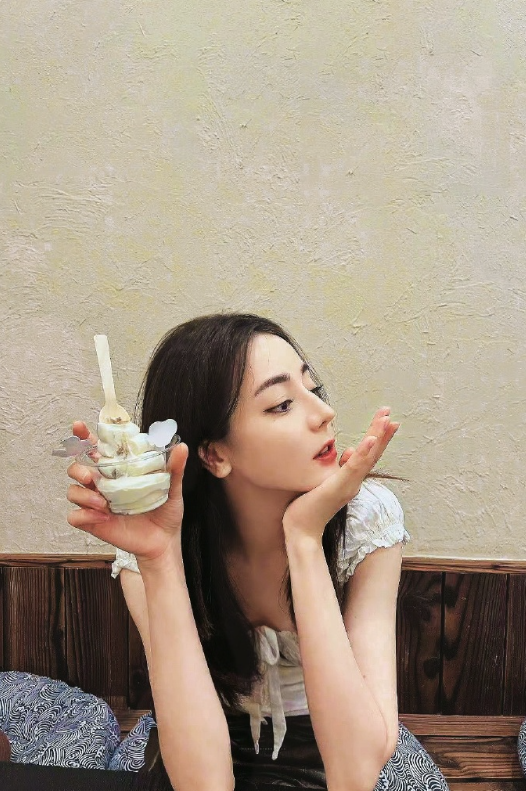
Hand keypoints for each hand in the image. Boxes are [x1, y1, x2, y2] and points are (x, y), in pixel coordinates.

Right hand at [66, 421, 187, 564]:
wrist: (164, 540)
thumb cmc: (165, 511)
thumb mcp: (172, 487)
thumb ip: (174, 468)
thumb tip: (182, 447)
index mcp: (117, 470)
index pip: (95, 449)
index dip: (83, 436)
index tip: (79, 426)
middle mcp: (103, 484)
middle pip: (76, 468)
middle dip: (78, 468)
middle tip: (93, 477)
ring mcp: (95, 503)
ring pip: (72, 491)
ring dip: (83, 494)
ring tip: (103, 503)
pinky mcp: (93, 522)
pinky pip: (74, 516)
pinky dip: (84, 514)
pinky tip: (103, 517)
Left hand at [282, 408, 398, 543]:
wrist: (302, 530)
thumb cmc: (309, 506)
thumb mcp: (326, 481)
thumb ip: (339, 468)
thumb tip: (349, 450)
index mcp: (351, 479)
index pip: (369, 454)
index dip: (378, 436)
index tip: (385, 418)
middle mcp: (355, 481)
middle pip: (373, 453)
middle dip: (383, 432)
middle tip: (392, 414)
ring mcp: (349, 484)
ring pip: (368, 457)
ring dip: (378, 437)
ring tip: (388, 420)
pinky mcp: (339, 487)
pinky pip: (354, 467)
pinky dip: (364, 452)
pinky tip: (370, 439)